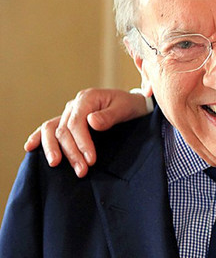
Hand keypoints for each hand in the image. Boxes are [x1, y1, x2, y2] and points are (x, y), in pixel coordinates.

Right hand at [24, 88, 149, 177]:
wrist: (132, 104)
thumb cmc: (130, 106)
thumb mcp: (125, 108)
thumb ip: (109, 115)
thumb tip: (91, 122)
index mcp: (87, 98)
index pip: (77, 123)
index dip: (82, 143)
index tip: (91, 160)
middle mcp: (74, 105)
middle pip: (64, 130)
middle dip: (71, 152)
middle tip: (82, 171)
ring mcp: (68, 113)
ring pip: (51, 130)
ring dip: (52, 149)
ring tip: (56, 164)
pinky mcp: (67, 121)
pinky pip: (48, 128)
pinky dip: (38, 137)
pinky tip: (30, 148)